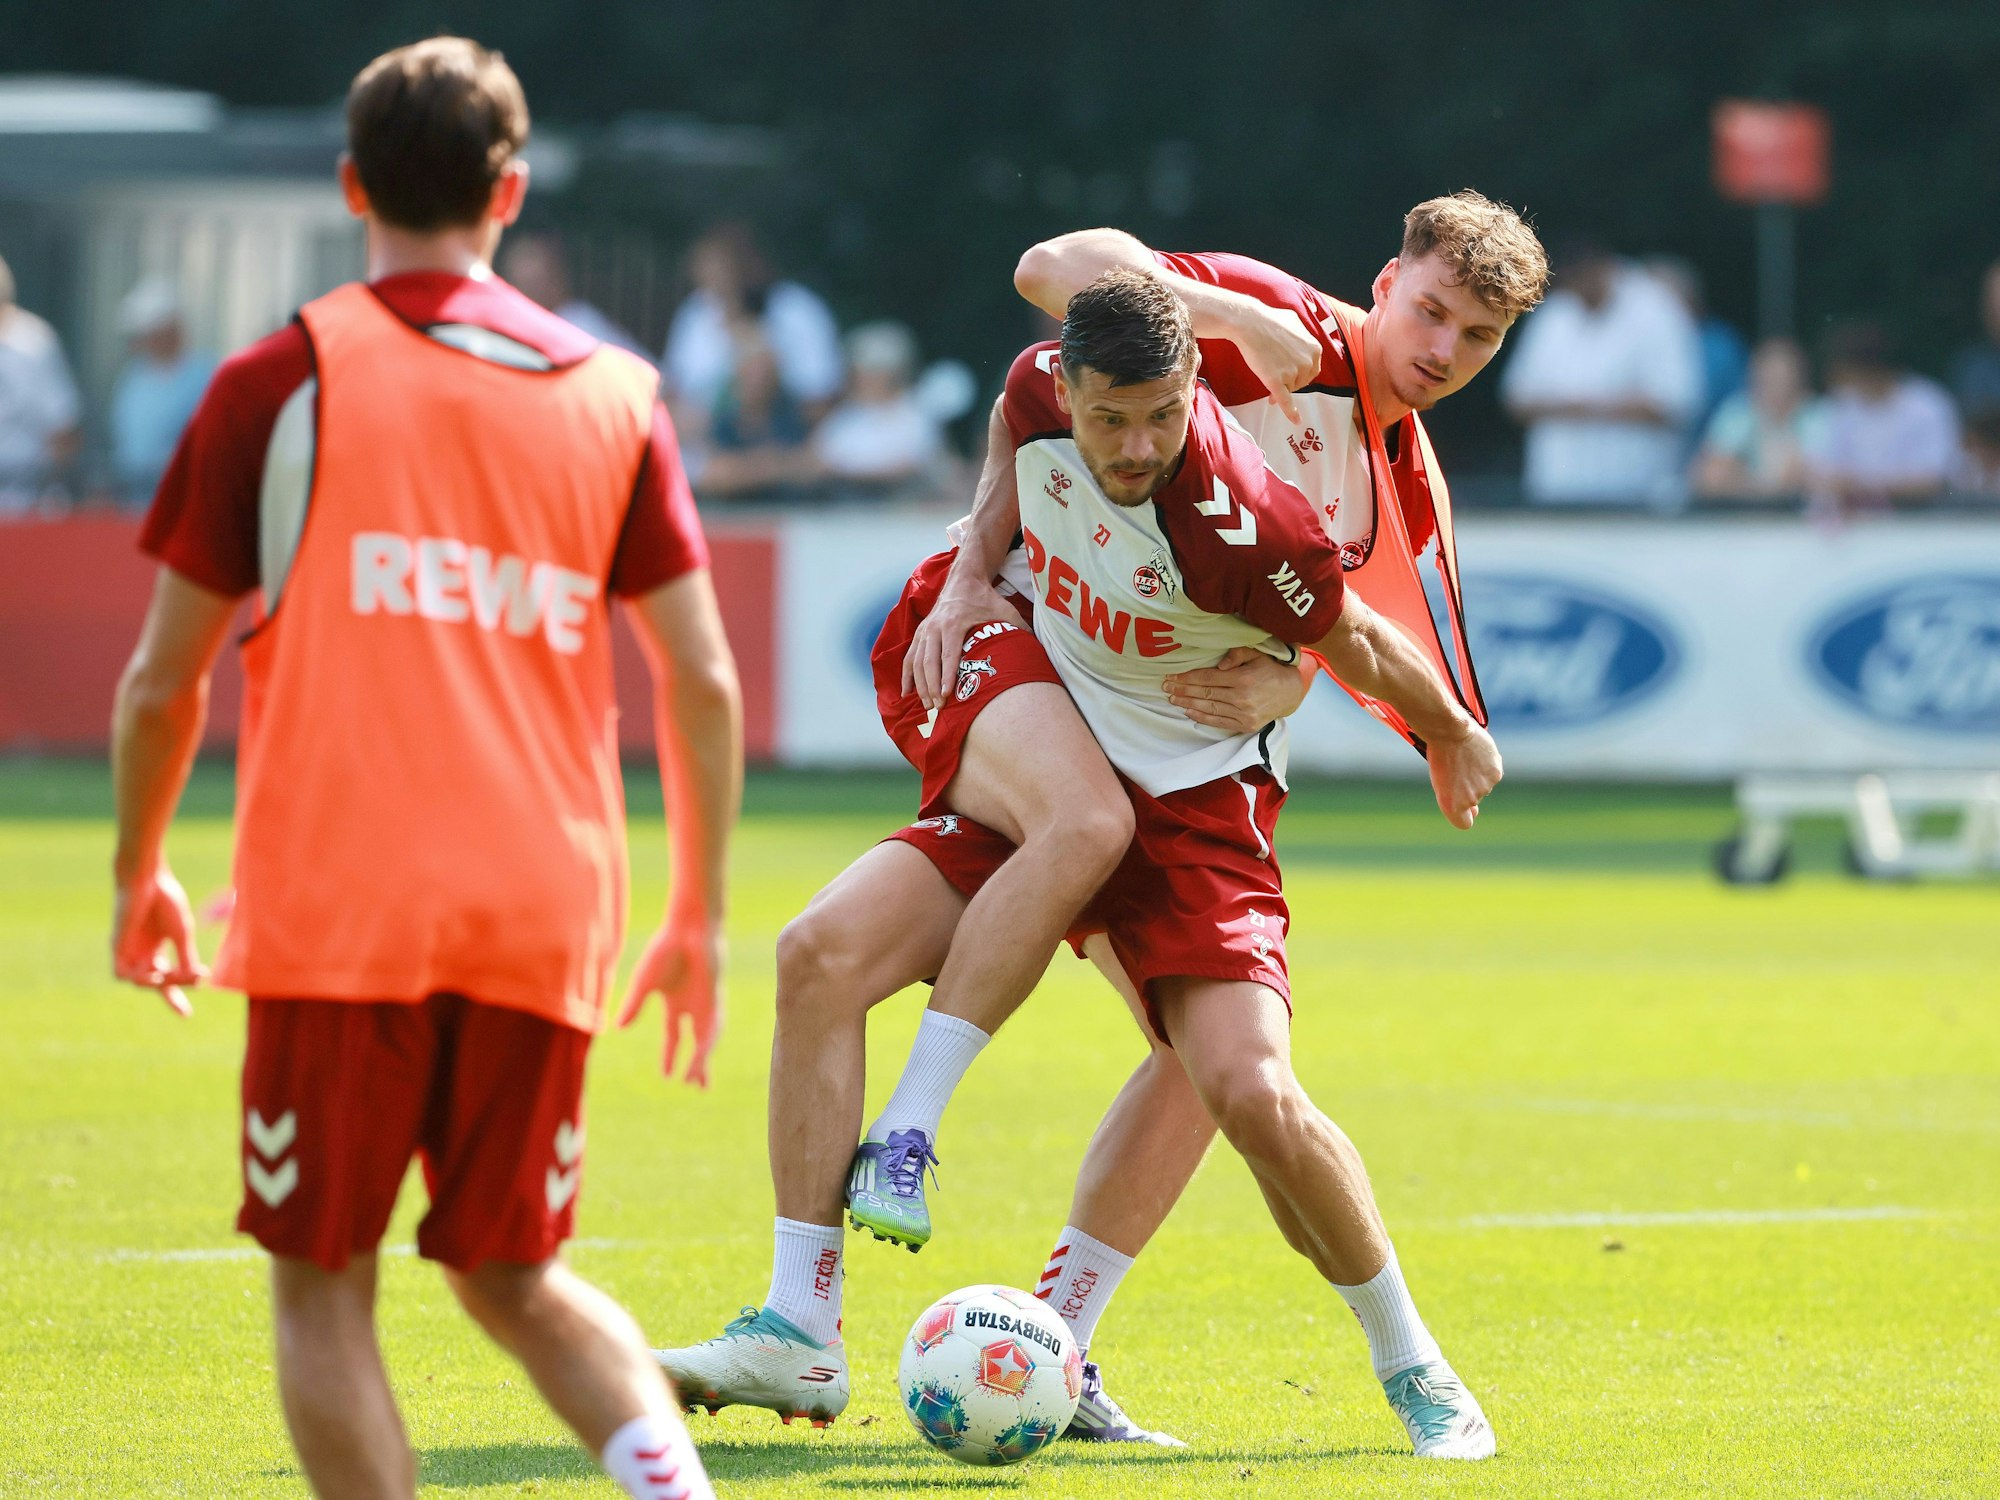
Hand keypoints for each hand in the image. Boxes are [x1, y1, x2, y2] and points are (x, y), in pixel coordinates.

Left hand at [111, 865, 204, 1016]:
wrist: (148, 880)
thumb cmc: (166, 901)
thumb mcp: (182, 934)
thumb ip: (186, 958)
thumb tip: (198, 980)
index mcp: (156, 949)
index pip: (166, 980)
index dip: (175, 997)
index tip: (187, 1016)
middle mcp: (141, 953)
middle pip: (156, 983)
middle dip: (173, 987)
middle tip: (193, 979)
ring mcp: (128, 951)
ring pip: (139, 982)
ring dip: (156, 983)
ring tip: (169, 974)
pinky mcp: (117, 947)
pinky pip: (122, 974)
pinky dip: (136, 979)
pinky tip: (150, 973)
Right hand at [616, 912, 723, 1086]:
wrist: (689, 930)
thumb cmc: (665, 950)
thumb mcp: (644, 983)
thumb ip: (633, 1005)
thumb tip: (619, 1028)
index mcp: (675, 1002)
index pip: (673, 1036)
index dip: (669, 1055)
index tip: (666, 1074)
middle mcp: (693, 1007)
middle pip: (696, 1043)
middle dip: (695, 1064)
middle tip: (694, 1086)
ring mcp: (705, 1004)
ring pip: (705, 1040)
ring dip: (700, 1061)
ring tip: (694, 1082)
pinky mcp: (715, 1000)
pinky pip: (712, 1029)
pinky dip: (705, 1046)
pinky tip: (700, 1059)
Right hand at [902, 577, 1016, 710]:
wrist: (963, 579)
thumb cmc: (985, 598)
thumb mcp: (1004, 610)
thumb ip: (1018, 628)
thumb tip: (1038, 649)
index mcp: (954, 623)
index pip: (948, 654)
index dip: (947, 676)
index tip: (946, 695)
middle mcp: (935, 626)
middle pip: (929, 661)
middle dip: (932, 686)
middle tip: (939, 707)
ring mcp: (925, 630)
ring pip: (916, 662)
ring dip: (920, 685)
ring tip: (928, 706)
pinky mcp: (920, 633)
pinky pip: (909, 657)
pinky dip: (907, 676)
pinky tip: (907, 694)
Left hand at [1163, 646, 1314, 732]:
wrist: (1291, 692)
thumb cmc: (1270, 669)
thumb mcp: (1257, 654)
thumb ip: (1237, 654)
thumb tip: (1219, 664)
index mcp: (1243, 678)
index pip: (1208, 677)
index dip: (1187, 677)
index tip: (1172, 676)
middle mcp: (1242, 698)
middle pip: (1205, 693)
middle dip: (1183, 690)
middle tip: (1165, 687)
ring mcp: (1244, 714)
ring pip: (1209, 708)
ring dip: (1188, 703)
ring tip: (1172, 699)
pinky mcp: (1246, 725)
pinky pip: (1219, 721)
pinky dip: (1202, 717)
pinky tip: (1188, 712)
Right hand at [1226, 303, 1319, 423]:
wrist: (1249, 323)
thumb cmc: (1269, 320)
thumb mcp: (1295, 322)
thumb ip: (1303, 336)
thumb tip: (1302, 344)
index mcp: (1315, 349)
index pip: (1311, 370)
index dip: (1299, 373)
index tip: (1290, 372)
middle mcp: (1307, 362)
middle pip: (1301, 381)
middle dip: (1290, 380)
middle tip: (1275, 369)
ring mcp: (1292, 373)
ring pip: (1290, 389)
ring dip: (1281, 386)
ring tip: (1267, 372)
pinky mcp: (1277, 382)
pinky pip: (1286, 401)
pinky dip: (1291, 412)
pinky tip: (1296, 421)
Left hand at [1426, 719, 1502, 828]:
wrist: (1449, 732)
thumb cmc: (1439, 755)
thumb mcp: (1441, 780)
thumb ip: (1457, 798)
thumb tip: (1475, 811)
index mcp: (1452, 805)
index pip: (1464, 823)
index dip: (1464, 815)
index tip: (1463, 806)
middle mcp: (1470, 800)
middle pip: (1473, 800)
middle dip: (1467, 788)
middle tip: (1457, 769)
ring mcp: (1485, 788)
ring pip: (1484, 786)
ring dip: (1477, 776)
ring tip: (1465, 759)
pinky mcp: (1496, 774)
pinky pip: (1492, 773)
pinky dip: (1487, 766)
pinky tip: (1477, 754)